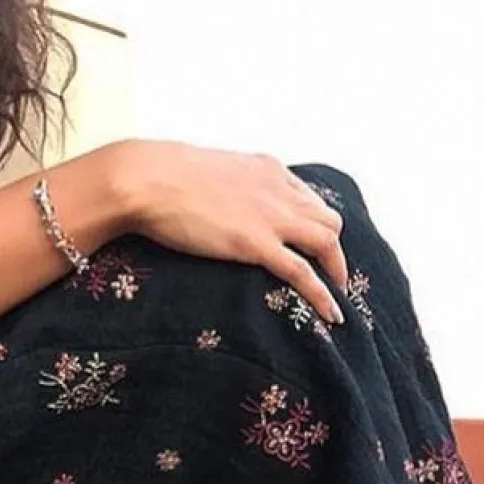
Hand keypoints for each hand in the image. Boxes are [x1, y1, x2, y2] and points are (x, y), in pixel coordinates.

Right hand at [112, 140, 348, 323]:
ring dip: (336, 270)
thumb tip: (212, 200)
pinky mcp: (256, 244)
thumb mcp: (207, 171)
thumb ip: (223, 186)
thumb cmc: (160, 174)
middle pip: (327, 219)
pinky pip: (304, 273)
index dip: (313, 223)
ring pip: (327, 243)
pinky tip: (331, 314)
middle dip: (331, 248)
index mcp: (266, 169)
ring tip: (334, 294)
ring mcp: (271, 218)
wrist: (147, 179)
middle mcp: (278, 191)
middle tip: (326, 272)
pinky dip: (323, 295)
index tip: (308, 243)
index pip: (308, 197)